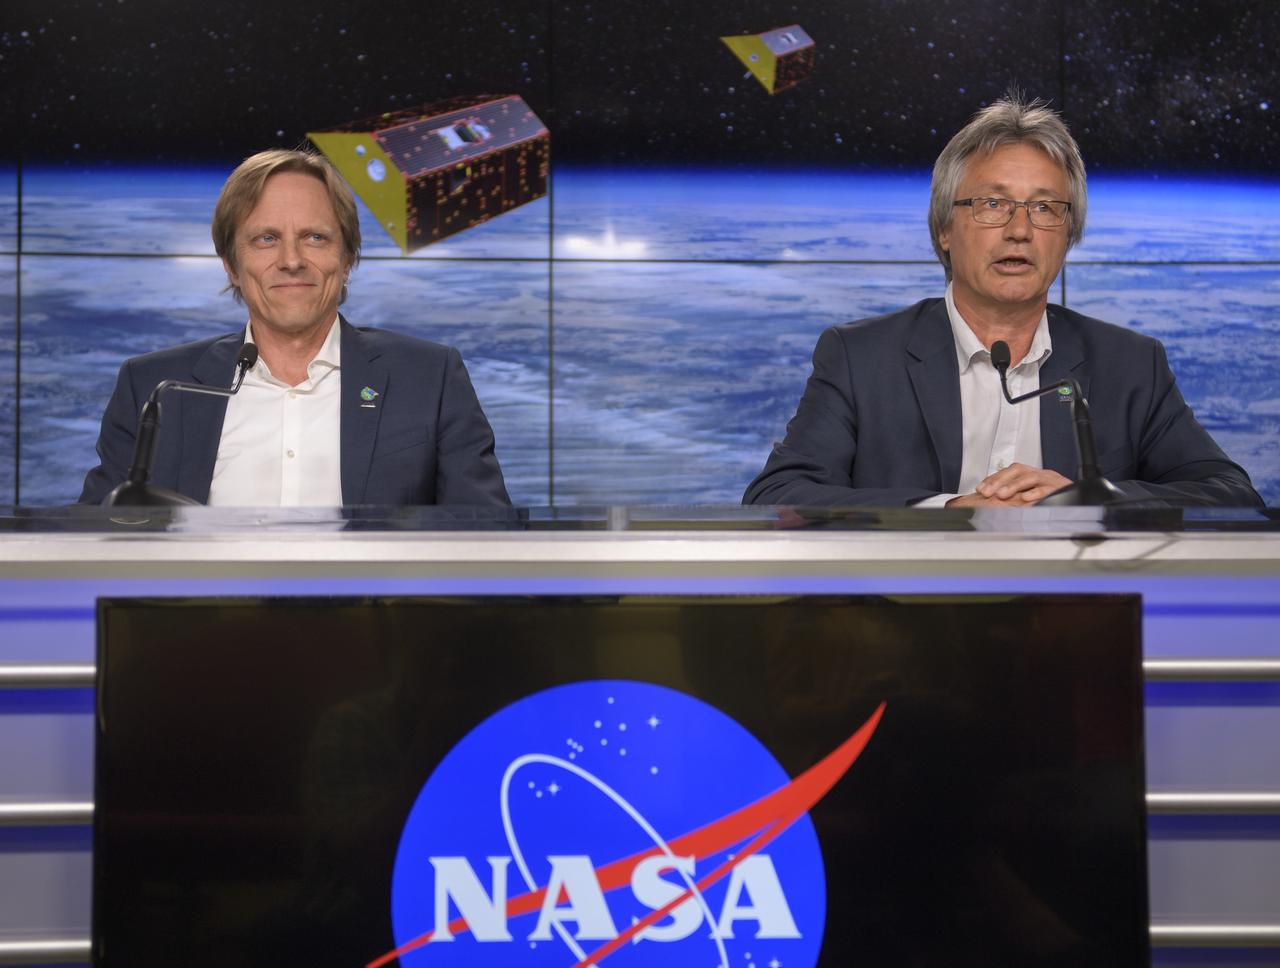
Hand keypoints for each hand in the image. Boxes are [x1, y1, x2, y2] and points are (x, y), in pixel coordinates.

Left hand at [946, 464, 1071, 506]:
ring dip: (1014, 486)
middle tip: (987, 492)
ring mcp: (1051, 480)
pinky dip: (1037, 493)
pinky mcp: (1061, 489)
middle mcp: (1039, 475)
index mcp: (1030, 475)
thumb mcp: (1029, 495)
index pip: (1008, 471)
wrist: (1079, 500)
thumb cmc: (1051, 498)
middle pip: (1017, 471)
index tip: (980, 489)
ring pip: (1031, 478)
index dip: (993, 479)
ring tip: (1002, 494)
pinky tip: (1026, 498)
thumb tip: (990, 501)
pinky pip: (1049, 489)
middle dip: (1000, 481)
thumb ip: (1012, 496)